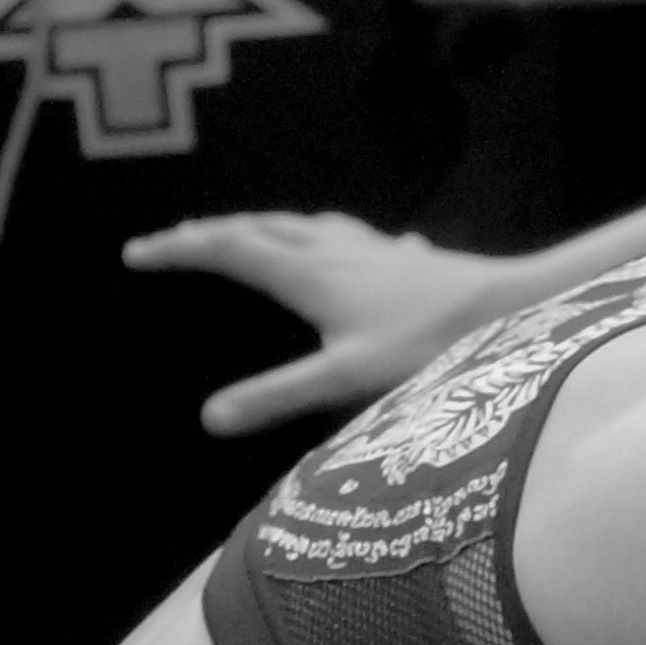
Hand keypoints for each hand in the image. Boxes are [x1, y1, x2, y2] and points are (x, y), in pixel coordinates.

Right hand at [121, 211, 526, 435]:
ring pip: (301, 225)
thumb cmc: (429, 346)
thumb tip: (210, 418)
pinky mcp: (404, 257)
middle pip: (257, 228)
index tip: (136, 253)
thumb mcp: (344, 379)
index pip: (227, 251)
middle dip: (210, 234)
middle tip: (172, 241)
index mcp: (307, 271)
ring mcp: (371, 248)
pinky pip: (348, 237)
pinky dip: (322, 237)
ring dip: (262, 228)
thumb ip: (278, 397)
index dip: (179, 251)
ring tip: (243, 234)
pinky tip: (345, 248)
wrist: (509, 306)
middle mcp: (333, 248)